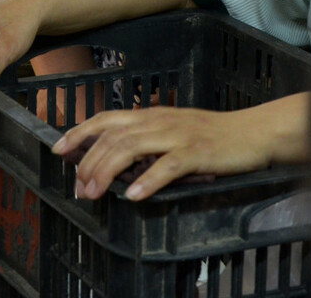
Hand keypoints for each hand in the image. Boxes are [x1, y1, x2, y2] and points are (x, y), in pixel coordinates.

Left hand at [51, 95, 310, 200]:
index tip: (59, 149)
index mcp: (151, 115)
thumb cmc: (212, 135)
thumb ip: (146, 140)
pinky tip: (133, 196)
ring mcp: (177, 135)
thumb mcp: (173, 131)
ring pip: (131, 148)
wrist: (252, 132)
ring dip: (107, 171)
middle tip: (79, 187)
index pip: (106, 119)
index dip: (80, 132)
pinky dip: (147, 181)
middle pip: (112, 138)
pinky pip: (167, 166)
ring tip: (95, 192)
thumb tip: (115, 160)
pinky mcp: (196, 152)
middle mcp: (159, 121)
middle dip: (89, 163)